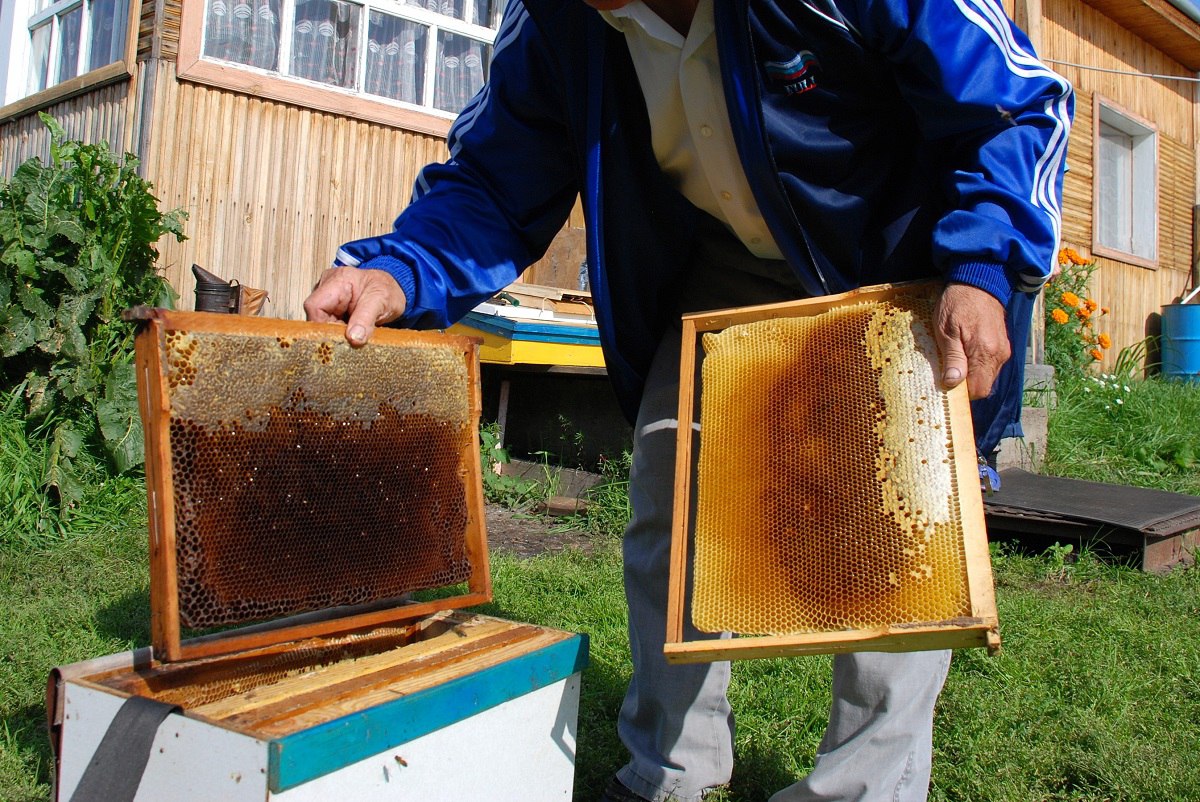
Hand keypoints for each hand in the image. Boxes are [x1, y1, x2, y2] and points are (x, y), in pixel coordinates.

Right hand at [303, 267, 406, 345]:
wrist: (395, 289)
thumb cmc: (387, 290)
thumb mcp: (380, 301)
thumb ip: (365, 319)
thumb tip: (353, 338)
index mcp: (338, 280)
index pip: (315, 306)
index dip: (323, 325)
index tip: (342, 338)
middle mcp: (327, 286)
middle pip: (316, 316)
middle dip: (331, 331)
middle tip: (351, 340)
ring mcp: (328, 297)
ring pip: (321, 322)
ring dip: (336, 332)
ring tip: (355, 335)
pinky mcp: (331, 307)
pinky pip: (329, 323)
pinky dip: (339, 331)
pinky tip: (352, 333)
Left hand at [933, 283, 1009, 398]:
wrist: (979, 281)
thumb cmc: (957, 303)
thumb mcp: (946, 330)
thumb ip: (952, 358)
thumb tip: (952, 384)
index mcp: (985, 352)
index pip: (978, 389)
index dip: (961, 394)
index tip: (946, 386)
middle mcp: (999, 354)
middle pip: (984, 386)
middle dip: (966, 387)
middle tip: (947, 376)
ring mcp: (1003, 350)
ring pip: (987, 376)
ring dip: (971, 376)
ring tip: (954, 363)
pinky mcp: (1003, 345)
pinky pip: (990, 366)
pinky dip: (977, 367)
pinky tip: (964, 356)